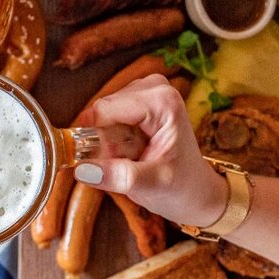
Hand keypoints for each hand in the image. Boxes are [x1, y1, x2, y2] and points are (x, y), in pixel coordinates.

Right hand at [75, 75, 228, 226]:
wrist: (196, 191)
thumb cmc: (180, 188)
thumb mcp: (151, 186)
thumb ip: (119, 176)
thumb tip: (82, 170)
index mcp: (162, 102)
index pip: (103, 111)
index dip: (96, 138)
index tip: (105, 163)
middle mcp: (154, 87)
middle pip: (101, 111)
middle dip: (103, 140)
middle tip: (124, 162)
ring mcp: (146, 90)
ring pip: (100, 114)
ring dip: (107, 140)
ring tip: (131, 157)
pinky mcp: (138, 97)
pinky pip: (106, 116)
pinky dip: (111, 136)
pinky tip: (130, 149)